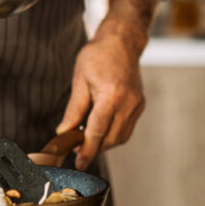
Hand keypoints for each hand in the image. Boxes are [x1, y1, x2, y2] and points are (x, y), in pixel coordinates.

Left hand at [56, 33, 145, 170]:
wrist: (122, 42)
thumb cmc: (98, 56)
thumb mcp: (80, 80)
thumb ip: (74, 109)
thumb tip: (64, 132)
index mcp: (111, 95)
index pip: (97, 132)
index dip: (87, 150)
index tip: (79, 163)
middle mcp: (128, 103)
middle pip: (110, 139)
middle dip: (94, 148)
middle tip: (77, 149)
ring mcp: (137, 105)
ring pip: (121, 137)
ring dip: (104, 143)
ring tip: (87, 139)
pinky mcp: (140, 105)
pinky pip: (127, 128)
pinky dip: (113, 133)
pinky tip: (101, 129)